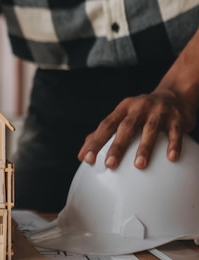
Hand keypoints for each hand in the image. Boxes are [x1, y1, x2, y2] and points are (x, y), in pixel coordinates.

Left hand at [78, 89, 195, 168]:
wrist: (174, 94)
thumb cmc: (142, 112)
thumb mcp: (123, 116)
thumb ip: (104, 133)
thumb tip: (83, 154)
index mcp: (122, 109)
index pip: (106, 125)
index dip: (96, 141)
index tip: (87, 158)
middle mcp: (139, 108)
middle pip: (126, 127)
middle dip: (117, 146)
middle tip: (110, 164)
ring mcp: (158, 111)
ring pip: (150, 129)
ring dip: (144, 147)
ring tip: (139, 165)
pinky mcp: (176, 117)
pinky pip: (174, 131)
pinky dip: (173, 144)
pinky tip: (171, 158)